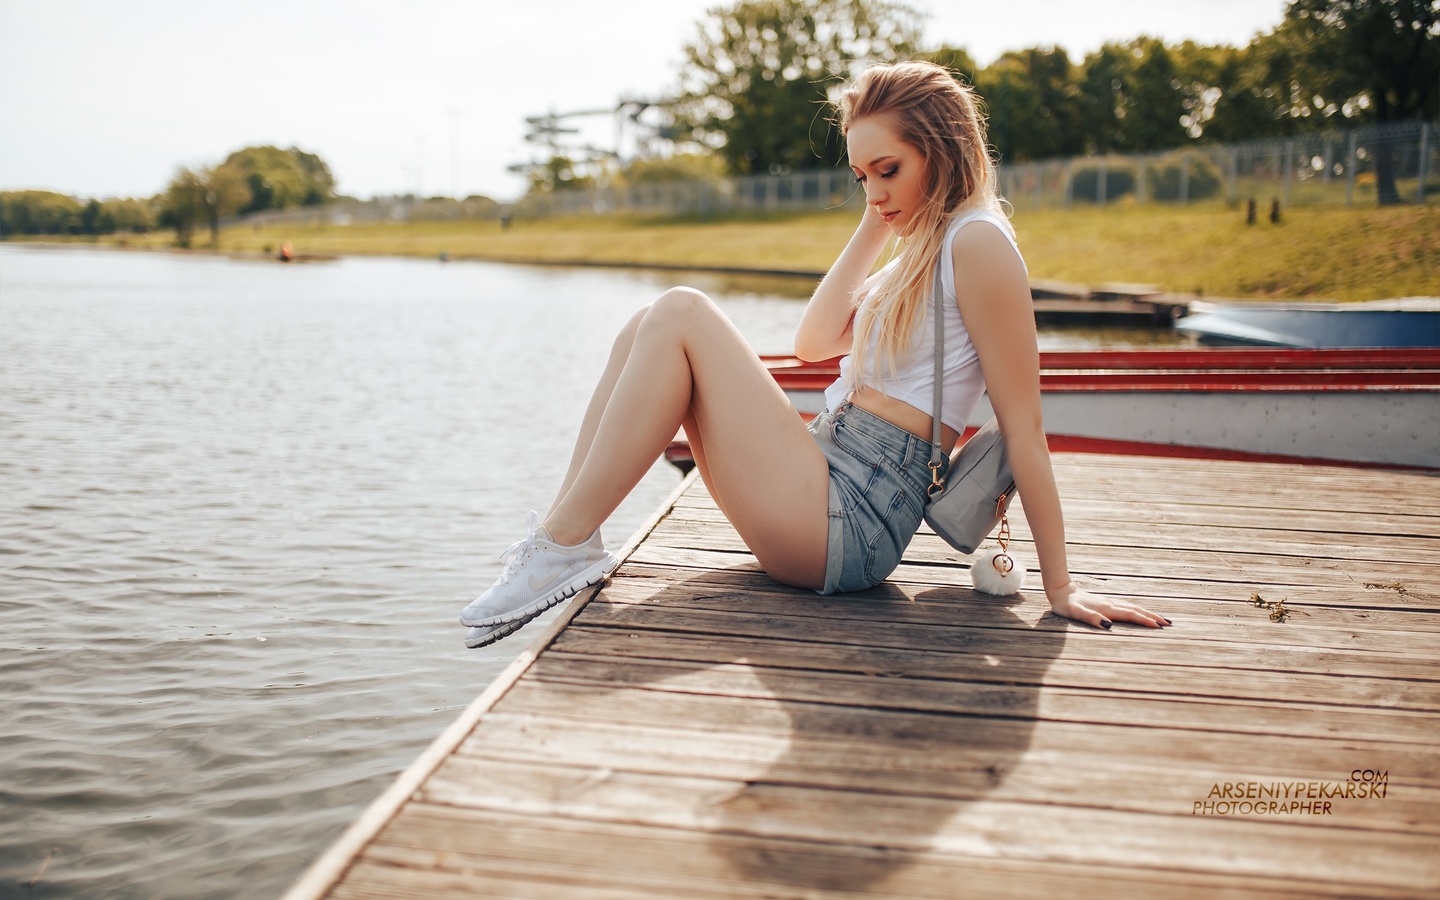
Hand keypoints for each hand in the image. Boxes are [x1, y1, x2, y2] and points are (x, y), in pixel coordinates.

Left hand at [1046, 584, 1171, 630]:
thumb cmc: (1066, 605)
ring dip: (1147, 613)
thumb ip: (1091, 618)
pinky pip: (1126, 605)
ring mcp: (1109, 602)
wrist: (1060, 590)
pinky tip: (1139, 611)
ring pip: (1133, 607)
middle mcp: (1110, 604)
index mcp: (1106, 608)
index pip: (1130, 615)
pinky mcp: (1105, 601)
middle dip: (1152, 617)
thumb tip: (1108, 626)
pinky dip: (1137, 609)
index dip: (1145, 621)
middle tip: (1168, 623)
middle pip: (1136, 610)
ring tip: (1160, 618)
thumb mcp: (1075, 613)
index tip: (1160, 626)